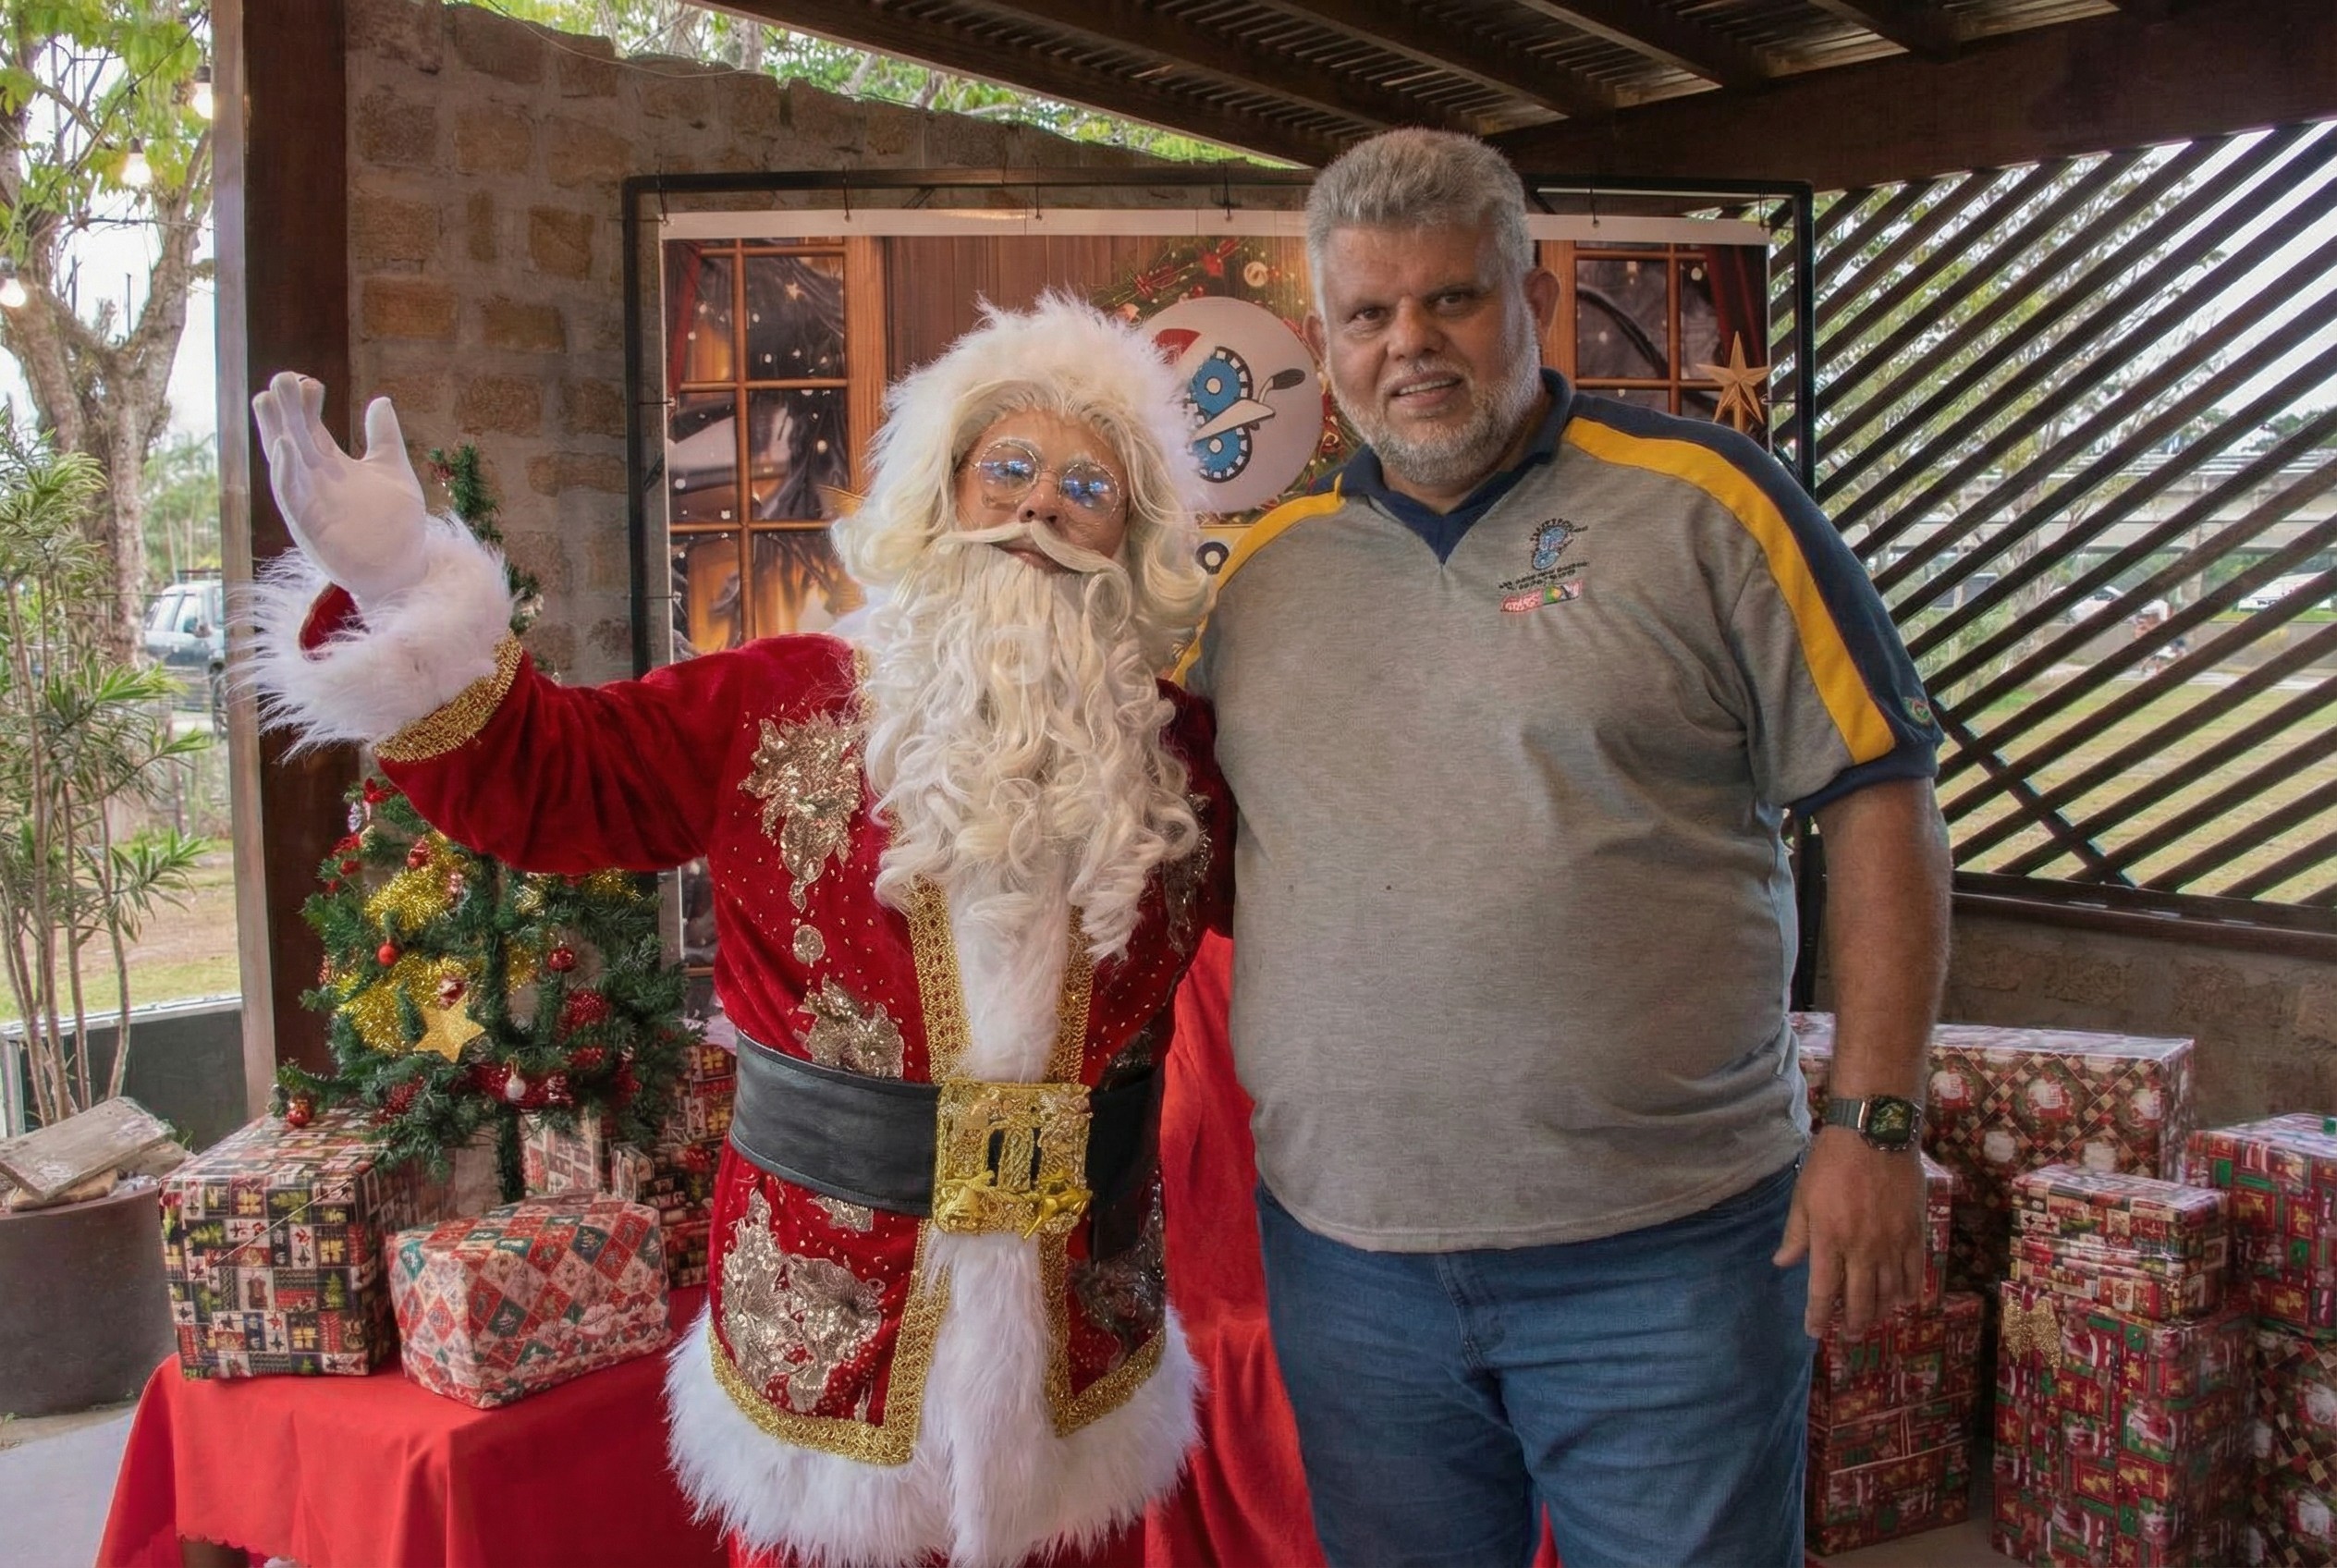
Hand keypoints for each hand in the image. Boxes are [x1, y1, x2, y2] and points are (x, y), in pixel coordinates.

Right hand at [252, 372, 429, 608]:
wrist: (403, 567)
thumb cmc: (395, 522)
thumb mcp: (393, 470)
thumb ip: (384, 437)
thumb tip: (380, 400)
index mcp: (330, 464)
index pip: (309, 425)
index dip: (306, 402)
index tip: (312, 382)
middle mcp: (313, 478)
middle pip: (290, 435)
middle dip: (284, 408)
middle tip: (282, 377)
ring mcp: (309, 500)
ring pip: (282, 461)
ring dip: (275, 431)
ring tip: (269, 399)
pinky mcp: (308, 525)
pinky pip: (291, 495)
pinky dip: (285, 471)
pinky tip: (284, 445)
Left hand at [1772, 1128, 1925, 1338]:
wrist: (1875, 1133)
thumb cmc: (1831, 1162)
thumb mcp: (1802, 1196)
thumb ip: (1796, 1234)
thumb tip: (1782, 1263)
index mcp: (1829, 1240)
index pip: (1822, 1290)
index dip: (1818, 1316)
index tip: (1814, 1332)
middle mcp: (1862, 1249)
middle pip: (1859, 1300)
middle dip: (1852, 1323)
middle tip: (1849, 1336)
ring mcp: (1892, 1243)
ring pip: (1889, 1292)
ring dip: (1880, 1313)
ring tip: (1873, 1322)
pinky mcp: (1915, 1233)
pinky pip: (1915, 1272)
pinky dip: (1910, 1291)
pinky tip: (1904, 1301)